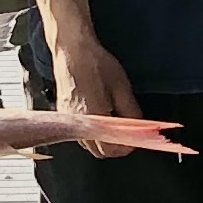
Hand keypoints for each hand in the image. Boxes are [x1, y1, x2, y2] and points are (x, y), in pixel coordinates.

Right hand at [49, 27, 138, 142]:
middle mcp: (78, 124)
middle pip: (99, 152)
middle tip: (128, 132)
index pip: (112, 149)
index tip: (137, 138)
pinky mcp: (64, 115)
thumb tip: (138, 129)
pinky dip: (93, 132)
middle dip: (116, 146)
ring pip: (89, 145)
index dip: (128, 146)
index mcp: (93, 119)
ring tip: (115, 122)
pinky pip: (80, 134)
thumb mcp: (122, 87)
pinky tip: (101, 115)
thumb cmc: (96, 64)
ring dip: (104, 140)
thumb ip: (131, 113)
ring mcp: (69, 121)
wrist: (72, 50)